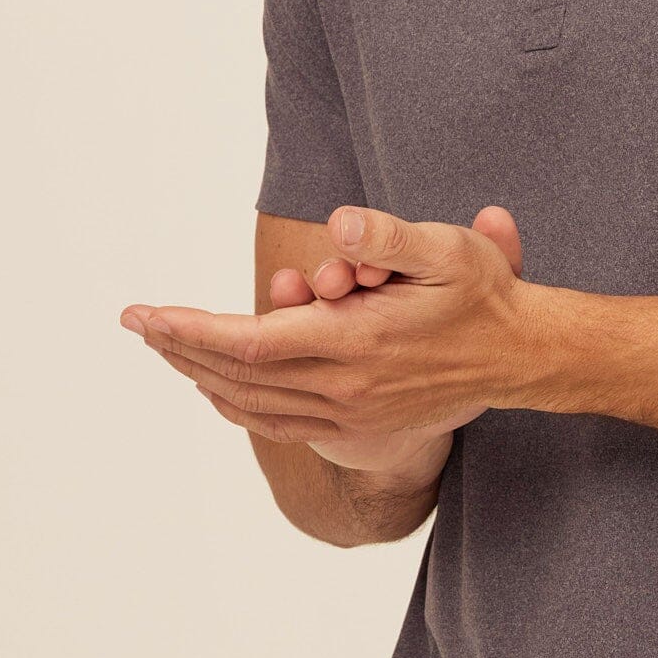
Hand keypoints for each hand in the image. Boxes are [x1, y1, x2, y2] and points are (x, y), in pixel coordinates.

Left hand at [122, 204, 537, 475]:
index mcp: (357, 343)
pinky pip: (278, 424)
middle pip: (236, 374)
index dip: (190, 328)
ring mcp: (349, 416)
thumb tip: (338, 226)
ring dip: (201, 374)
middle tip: (137, 323)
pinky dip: (237, 405)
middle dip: (180, 346)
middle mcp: (345, 388)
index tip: (145, 313)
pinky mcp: (356, 430)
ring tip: (165, 347)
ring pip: (252, 403)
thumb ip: (388, 236)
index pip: (250, 340)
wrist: (520, 357)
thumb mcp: (449, 249)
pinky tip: (216, 387)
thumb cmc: (482, 294)